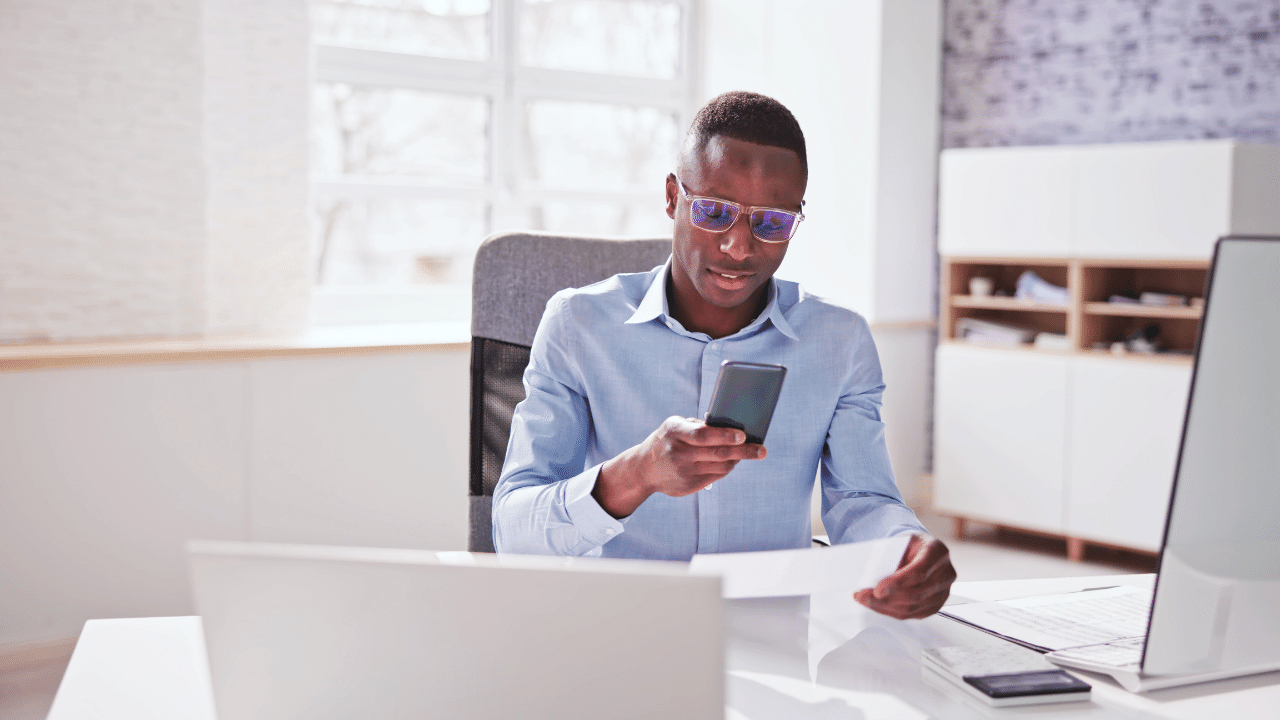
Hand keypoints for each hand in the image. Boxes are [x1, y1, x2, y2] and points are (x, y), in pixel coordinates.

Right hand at [594, 416, 765, 517]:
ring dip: (738, 459)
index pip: (702, 435)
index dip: (724, 435)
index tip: (743, 434)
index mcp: (674, 432)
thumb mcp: (675, 426)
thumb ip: (698, 426)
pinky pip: (716, 475)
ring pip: (720, 466)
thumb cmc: (667, 440)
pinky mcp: (689, 486)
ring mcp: (684, 471)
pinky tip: (734, 460)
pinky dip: (728, 467)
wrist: (644, 469)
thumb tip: (729, 426)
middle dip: (744, 451)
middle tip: (762, 450)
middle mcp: (679, 453)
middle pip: (717, 453)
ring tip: (752, 452)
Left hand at [853, 533, 955, 618]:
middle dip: (886, 599)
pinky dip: (893, 611)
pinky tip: (879, 606)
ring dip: (886, 607)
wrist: (923, 551)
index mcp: (937, 552)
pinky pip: (913, 614)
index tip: (877, 589)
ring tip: (867, 601)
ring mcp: (944, 591)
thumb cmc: (911, 546)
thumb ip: (890, 558)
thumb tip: (871, 577)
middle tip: (864, 596)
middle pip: (915, 594)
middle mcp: (945, 573)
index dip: (896, 583)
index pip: (918, 572)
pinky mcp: (936, 604)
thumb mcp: (900, 543)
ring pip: (913, 607)